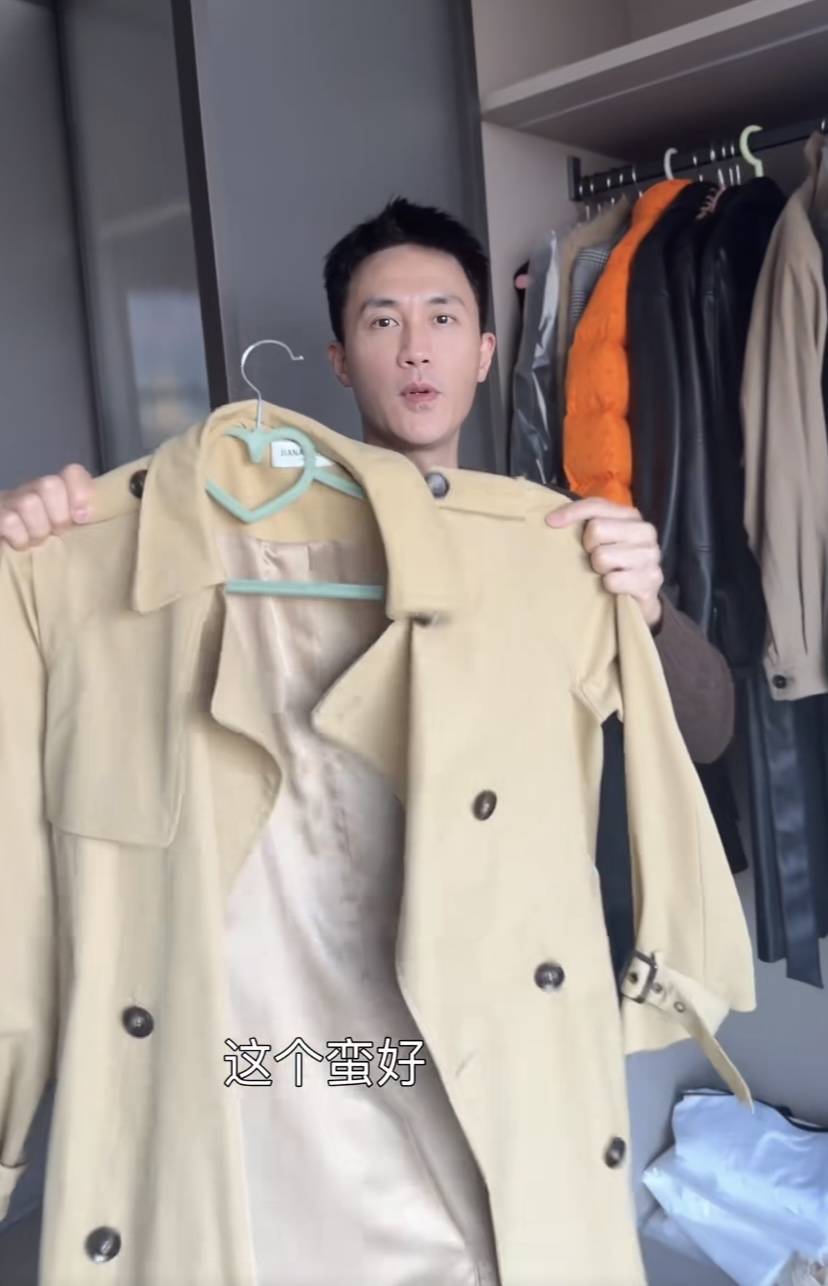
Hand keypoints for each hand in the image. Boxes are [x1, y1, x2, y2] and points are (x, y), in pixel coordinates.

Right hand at [0, 464, 93, 550]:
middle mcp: (32, 490)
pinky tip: (21, 545)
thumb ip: (87, 520)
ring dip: (38, 530)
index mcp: (56, 491)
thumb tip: (97, 513)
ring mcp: (10, 501)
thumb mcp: (74, 534)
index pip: (73, 473)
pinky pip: (10, 521)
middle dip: (59, 516)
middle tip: (57, 533)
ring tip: (37, 541)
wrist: (10, 557)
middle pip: (50, 484)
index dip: (81, 491)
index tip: (82, 518)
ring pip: (29, 503)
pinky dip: (20, 538)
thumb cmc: (50, 549)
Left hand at [545, 497, 663, 628]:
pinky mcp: (650, 580)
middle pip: (597, 529)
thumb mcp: (602, 540)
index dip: (571, 513)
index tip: (550, 522)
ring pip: (602, 556)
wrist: (643, 598)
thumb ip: (585, 523)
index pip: (596, 506)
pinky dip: (608, 586)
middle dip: (589, 548)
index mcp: (632, 516)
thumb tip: (551, 520)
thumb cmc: (616, 565)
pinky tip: (616, 587)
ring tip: (607, 572)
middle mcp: (645, 531)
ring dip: (598, 569)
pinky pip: (612, 581)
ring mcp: (651, 556)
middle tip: (596, 558)